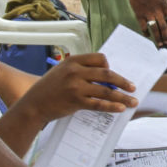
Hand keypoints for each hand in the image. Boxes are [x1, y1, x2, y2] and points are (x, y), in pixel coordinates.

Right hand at [16, 54, 137, 124]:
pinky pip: (99, 104)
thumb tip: (104, 76)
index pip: (100, 58)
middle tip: (133, 87)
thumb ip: (80, 70)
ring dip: (122, 97)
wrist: (34, 104)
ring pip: (105, 90)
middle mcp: (75, 71)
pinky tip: (120, 108)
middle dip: (122, 81)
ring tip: (132, 101)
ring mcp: (76, 86)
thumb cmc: (49, 88)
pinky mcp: (76, 101)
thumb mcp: (62, 71)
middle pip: (107, 73)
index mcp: (73, 61)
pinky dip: (112, 106)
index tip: (114, 75)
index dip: (109, 66)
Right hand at [126, 0, 166, 46]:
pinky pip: (143, 27)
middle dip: (166, 36)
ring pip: (154, 28)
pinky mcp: (139, 15)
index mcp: (164, 6)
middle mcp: (157, 11)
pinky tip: (148, 35)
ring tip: (160, 44)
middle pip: (163, 26)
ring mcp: (148, 13)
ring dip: (157, 37)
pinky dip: (146, 32)